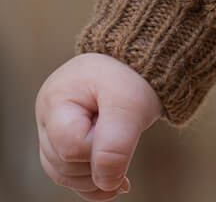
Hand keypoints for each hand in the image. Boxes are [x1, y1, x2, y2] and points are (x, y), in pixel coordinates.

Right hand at [36, 53, 162, 199]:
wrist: (137, 63)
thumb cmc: (132, 76)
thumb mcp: (131, 103)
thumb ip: (116, 144)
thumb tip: (106, 184)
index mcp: (56, 98)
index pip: (71, 145)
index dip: (100, 144)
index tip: (121, 121)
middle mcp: (47, 117)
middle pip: (64, 164)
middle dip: (98, 159)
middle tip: (124, 131)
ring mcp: (52, 132)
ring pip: (65, 175)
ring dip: (97, 175)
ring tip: (122, 154)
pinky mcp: (64, 144)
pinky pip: (72, 177)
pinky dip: (95, 183)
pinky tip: (117, 183)